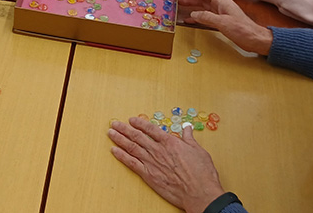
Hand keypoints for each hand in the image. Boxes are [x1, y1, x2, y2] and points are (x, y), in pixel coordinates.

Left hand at [108, 117, 226, 211]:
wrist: (199, 192)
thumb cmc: (201, 173)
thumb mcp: (198, 150)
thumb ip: (189, 138)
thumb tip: (187, 128)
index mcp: (170, 142)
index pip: (150, 129)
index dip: (139, 123)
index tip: (131, 120)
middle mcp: (158, 150)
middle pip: (137, 136)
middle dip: (124, 129)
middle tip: (115, 124)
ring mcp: (152, 162)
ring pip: (131, 147)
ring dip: (120, 139)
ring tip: (111, 133)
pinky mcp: (148, 175)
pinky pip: (131, 163)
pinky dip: (121, 156)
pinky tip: (114, 151)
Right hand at [178, 0, 272, 54]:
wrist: (254, 38)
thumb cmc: (242, 29)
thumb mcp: (223, 23)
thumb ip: (207, 17)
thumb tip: (193, 14)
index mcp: (222, 1)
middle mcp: (220, 5)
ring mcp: (221, 13)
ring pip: (203, 6)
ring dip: (192, 5)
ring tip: (181, 4)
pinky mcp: (221, 21)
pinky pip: (205, 16)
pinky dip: (197, 16)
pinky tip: (190, 18)